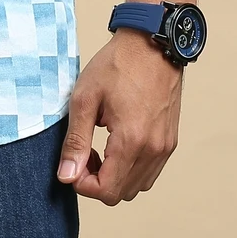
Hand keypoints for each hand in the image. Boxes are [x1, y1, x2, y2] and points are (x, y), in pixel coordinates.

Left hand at [56, 29, 182, 204]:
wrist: (151, 44)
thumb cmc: (117, 65)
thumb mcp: (85, 98)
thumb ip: (76, 141)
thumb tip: (66, 176)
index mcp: (131, 141)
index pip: (107, 191)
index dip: (83, 185)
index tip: (72, 164)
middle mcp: (154, 150)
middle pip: (122, 193)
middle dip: (97, 182)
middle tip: (83, 155)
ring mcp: (165, 147)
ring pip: (138, 187)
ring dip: (115, 178)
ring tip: (99, 149)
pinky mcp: (170, 141)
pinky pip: (149, 172)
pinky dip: (131, 169)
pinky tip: (116, 145)